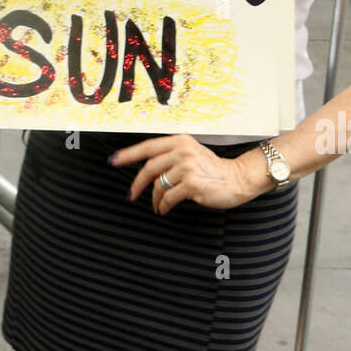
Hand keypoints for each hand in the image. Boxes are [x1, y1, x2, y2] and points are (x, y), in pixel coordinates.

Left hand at [110, 135, 261, 213]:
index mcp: (180, 141)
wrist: (237, 179)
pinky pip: (168, 197)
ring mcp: (187, 167)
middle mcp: (182, 151)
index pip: (147, 147)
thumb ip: (171, 155)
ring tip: (157, 206)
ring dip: (155, 199)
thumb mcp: (192, 153)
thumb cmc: (212, 169)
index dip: (128, 154)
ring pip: (159, 185)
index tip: (114, 160)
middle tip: (131, 195)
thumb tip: (146, 168)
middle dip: (137, 184)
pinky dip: (164, 206)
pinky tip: (164, 209)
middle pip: (149, 168)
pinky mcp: (191, 184)